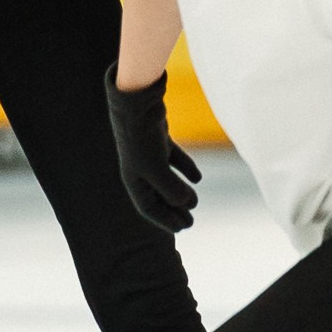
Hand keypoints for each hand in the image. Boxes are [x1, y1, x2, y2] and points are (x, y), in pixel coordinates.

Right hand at [104, 65, 201, 230]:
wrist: (138, 104)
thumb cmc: (142, 139)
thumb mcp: (156, 168)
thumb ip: (171, 188)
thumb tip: (187, 203)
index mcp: (133, 180)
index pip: (148, 208)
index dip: (166, 220)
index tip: (183, 228)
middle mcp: (139, 169)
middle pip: (157, 196)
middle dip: (173, 210)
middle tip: (190, 222)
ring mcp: (149, 153)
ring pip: (166, 179)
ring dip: (180, 192)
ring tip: (196, 202)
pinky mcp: (159, 139)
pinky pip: (174, 159)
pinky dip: (186, 169)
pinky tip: (198, 178)